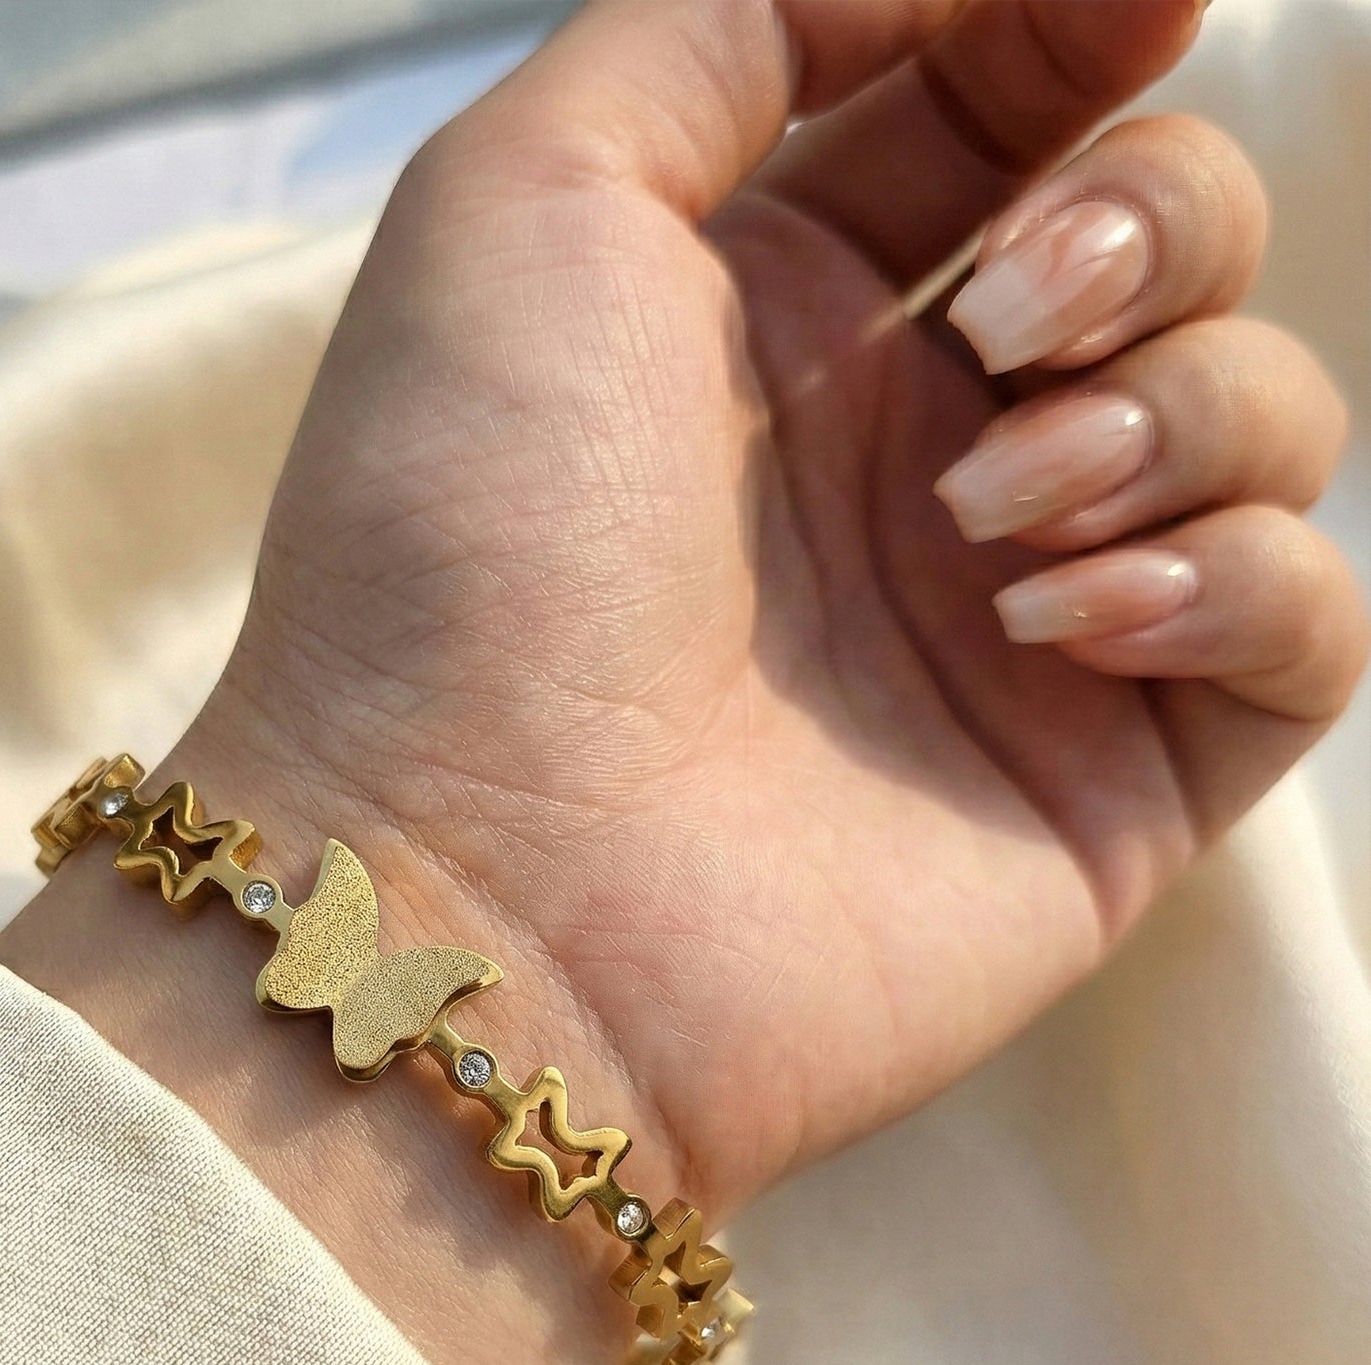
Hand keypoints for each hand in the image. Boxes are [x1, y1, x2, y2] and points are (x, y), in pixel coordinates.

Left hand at [0, 0, 1364, 1364]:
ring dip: (1172, 410)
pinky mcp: (1100, 784)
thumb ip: (729, 25)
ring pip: (1257, 417)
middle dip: (1145, 218)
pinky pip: (1302, 624)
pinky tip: (1061, 620)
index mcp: (771, 317)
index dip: (1079, 33)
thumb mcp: (530, 195)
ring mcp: (1008, 625)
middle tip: (1013, 313)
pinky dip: (1232, 578)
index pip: (998, 121)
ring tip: (988, 512)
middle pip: (1162, 245)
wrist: (479, 890)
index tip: (1131, 0)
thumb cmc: (463, 546)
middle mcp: (900, 460)